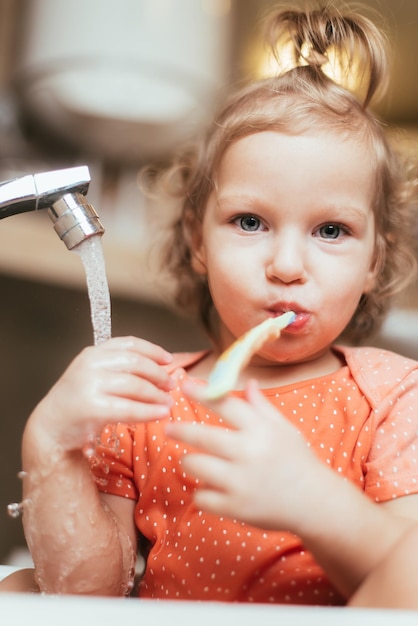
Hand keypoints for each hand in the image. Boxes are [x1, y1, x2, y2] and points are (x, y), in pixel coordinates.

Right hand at [27, 336, 174, 451]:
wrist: (52, 426)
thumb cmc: (80, 400)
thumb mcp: (96, 375)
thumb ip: (122, 368)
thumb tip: (162, 370)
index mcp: (94, 353)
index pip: (130, 344)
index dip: (153, 350)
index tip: (169, 360)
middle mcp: (91, 364)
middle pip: (136, 363)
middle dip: (158, 374)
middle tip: (171, 385)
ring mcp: (90, 385)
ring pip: (135, 386)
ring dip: (157, 395)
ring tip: (169, 402)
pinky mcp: (92, 407)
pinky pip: (129, 409)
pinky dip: (149, 411)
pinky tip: (160, 414)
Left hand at [168, 379, 327, 531]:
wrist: (315, 503)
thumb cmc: (297, 460)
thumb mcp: (283, 428)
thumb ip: (261, 406)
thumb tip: (247, 383)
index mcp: (260, 430)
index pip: (224, 405)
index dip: (201, 393)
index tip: (183, 385)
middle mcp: (249, 453)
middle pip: (201, 436)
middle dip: (179, 429)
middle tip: (169, 427)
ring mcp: (240, 482)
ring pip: (195, 465)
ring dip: (189, 461)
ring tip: (193, 460)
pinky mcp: (235, 508)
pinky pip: (201, 496)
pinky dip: (202, 492)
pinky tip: (210, 488)